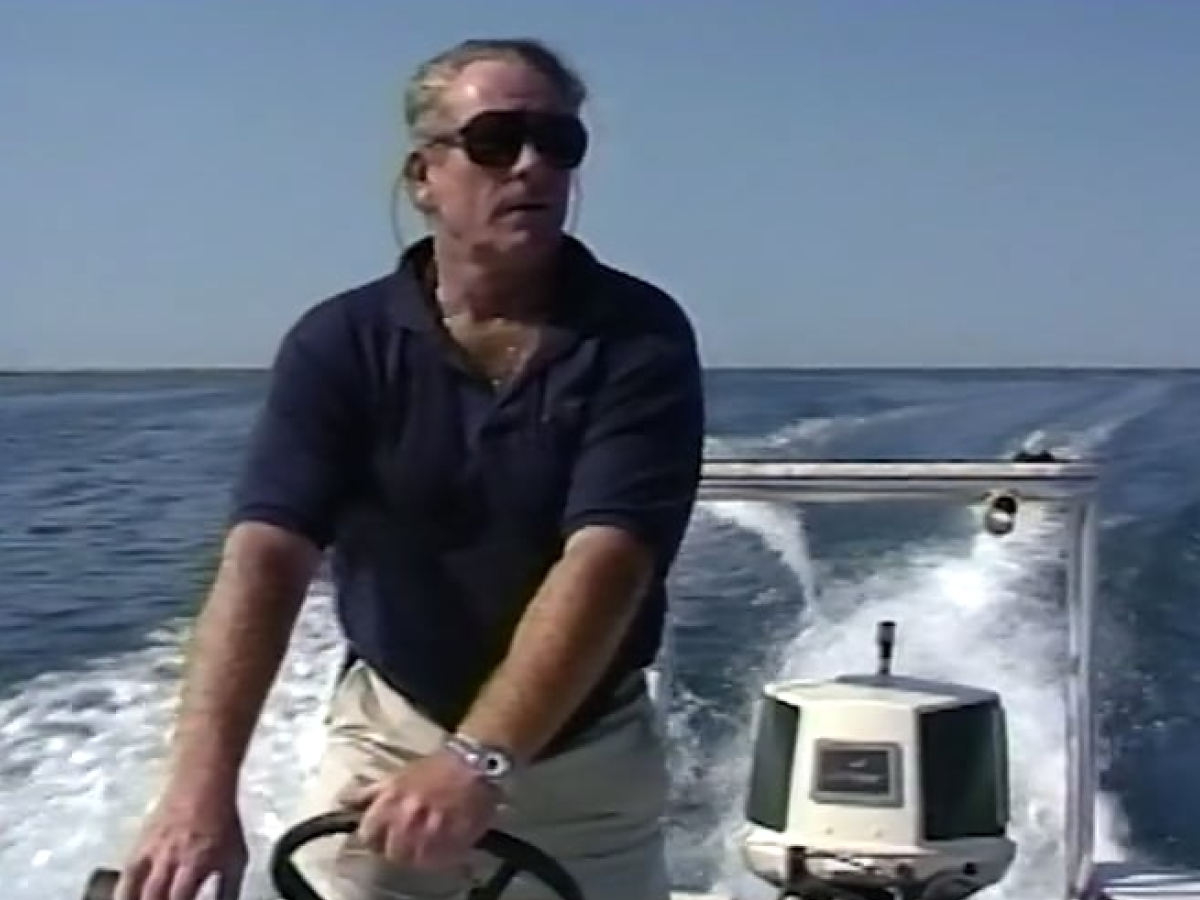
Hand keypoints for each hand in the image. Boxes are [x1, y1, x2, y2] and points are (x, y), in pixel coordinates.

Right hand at [115, 787, 246, 899]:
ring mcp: (152, 852)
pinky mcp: (140, 845)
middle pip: (155, 896)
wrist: (203, 784)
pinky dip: (122, 893)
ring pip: (136, 888)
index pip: (181, 898)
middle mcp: (170, 858)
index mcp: (196, 862)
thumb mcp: (235, 857)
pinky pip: (126, 875)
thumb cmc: (223, 821)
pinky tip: (123, 899)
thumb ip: (229, 889)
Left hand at [339, 748, 500, 870]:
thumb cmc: (436, 766)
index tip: (381, 838)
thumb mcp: (398, 775)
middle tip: (408, 840)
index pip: (367, 835)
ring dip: (419, 855)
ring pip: (414, 861)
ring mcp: (432, 829)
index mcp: (390, 799)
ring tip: (428, 842)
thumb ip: (372, 793)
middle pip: (391, 853)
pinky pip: (440, 861)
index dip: (374, 838)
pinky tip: (444, 844)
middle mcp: (407, 816)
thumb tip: (346, 803)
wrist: (475, 761)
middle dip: (398, 849)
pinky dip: (440, 857)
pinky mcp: (454, 839)